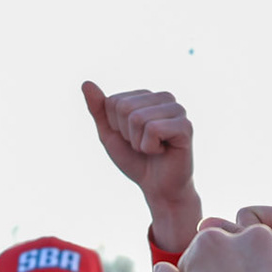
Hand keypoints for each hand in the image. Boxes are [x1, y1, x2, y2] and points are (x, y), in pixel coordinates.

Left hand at [83, 81, 201, 250]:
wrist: (158, 189)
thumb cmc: (136, 161)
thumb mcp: (110, 134)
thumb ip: (98, 109)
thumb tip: (86, 83)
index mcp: (147, 96)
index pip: (113, 101)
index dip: (115, 127)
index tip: (131, 138)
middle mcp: (164, 97)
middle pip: (124, 107)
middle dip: (126, 133)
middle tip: (142, 146)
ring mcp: (177, 110)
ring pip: (137, 118)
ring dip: (138, 142)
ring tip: (152, 149)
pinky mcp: (185, 126)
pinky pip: (152, 129)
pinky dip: (149, 148)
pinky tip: (162, 151)